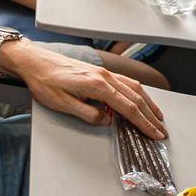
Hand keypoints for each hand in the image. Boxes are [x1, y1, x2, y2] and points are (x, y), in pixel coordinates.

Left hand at [3, 41, 166, 139]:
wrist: (33, 61)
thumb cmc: (44, 81)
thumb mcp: (62, 104)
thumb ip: (87, 114)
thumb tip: (106, 121)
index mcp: (97, 85)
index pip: (128, 108)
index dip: (143, 123)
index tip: (155, 134)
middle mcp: (104, 76)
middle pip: (136, 98)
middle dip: (151, 116)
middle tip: (161, 131)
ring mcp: (103, 72)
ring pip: (134, 88)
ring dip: (148, 103)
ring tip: (157, 117)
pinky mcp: (98, 71)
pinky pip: (125, 82)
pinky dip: (137, 92)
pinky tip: (140, 98)